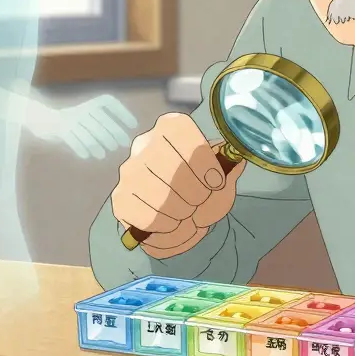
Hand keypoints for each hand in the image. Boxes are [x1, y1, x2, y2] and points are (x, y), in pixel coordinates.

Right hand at [24, 95, 137, 159]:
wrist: (43, 119)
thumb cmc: (73, 122)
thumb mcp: (88, 118)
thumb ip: (102, 125)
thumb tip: (121, 139)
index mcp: (91, 102)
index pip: (110, 102)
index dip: (122, 112)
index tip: (134, 125)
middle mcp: (82, 108)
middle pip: (102, 121)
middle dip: (115, 133)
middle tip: (124, 144)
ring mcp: (71, 119)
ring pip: (89, 133)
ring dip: (98, 144)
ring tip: (104, 154)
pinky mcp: (61, 130)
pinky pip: (74, 140)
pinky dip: (82, 148)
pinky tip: (88, 155)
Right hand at [110, 113, 244, 259]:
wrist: (184, 213)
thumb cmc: (205, 188)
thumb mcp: (223, 175)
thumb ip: (229, 166)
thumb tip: (233, 158)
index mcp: (172, 128)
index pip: (180, 133)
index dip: (202, 162)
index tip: (216, 182)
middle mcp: (144, 144)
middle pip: (172, 169)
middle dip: (196, 194)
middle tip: (201, 203)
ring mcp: (129, 172)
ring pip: (160, 197)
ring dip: (183, 213)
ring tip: (189, 215)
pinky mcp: (121, 200)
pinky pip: (147, 218)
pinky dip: (168, 228)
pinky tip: (173, 224)